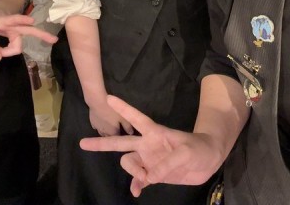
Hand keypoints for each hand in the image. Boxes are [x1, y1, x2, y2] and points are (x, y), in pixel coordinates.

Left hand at [0, 0, 57, 61]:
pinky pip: (20, 43)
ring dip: (42, 36)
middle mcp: (13, 25)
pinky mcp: (18, 32)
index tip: (22, 30)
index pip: (14, 19)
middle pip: (28, 29)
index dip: (22, 19)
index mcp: (4, 21)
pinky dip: (22, 46)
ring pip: (30, 33)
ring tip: (54, 40)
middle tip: (54, 39)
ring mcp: (18, 28)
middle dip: (40, 33)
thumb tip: (0, 59)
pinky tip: (47, 40)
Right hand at [80, 95, 223, 196]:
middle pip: (120, 143)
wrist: (208, 160)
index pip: (135, 118)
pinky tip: (137, 192)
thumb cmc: (199, 148)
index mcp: (154, 132)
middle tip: (82, 143)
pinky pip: (138, 180)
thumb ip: (167, 164)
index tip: (107, 98)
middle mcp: (147, 145)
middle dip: (101, 143)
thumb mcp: (187, 152)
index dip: (123, 108)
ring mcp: (149, 159)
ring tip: (146, 179)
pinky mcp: (154, 174)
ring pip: (128, 164)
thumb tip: (148, 178)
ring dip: (133, 173)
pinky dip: (136, 186)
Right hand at [88, 97, 134, 136]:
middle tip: (117, 135)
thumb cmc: (113, 109)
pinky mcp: (92, 122)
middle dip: (112, 137)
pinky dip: (99, 127)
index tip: (124, 137)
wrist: (98, 102)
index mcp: (113, 132)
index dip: (121, 138)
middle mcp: (104, 132)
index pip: (118, 138)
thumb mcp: (123, 117)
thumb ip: (127, 126)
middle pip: (109, 138)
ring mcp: (97, 127)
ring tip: (109, 131)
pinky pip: (96, 127)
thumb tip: (131, 133)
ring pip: (101, 134)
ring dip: (105, 133)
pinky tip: (100, 124)